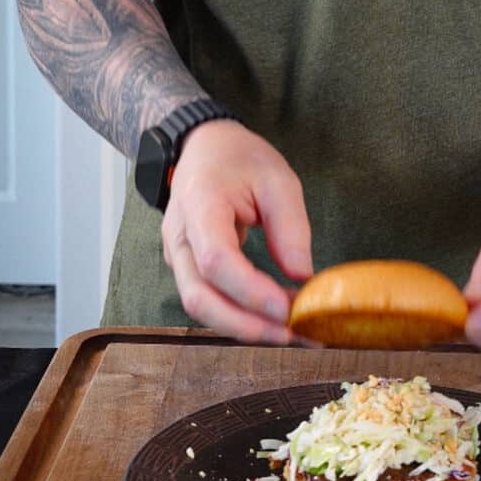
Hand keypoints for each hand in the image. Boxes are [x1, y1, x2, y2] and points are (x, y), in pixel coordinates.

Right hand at [161, 119, 313, 343]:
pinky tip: (271, 319)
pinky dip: (237, 315)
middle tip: (290, 333)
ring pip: (199, 306)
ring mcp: (177, 254)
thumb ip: (290, 227)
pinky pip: (207, 299)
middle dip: (245, 324)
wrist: (204, 147)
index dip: (249, 291)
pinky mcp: (186, 267)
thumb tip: (302, 277)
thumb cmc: (240, 159)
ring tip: (288, 331)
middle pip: (199, 296)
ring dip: (242, 326)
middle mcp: (180, 235)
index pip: (216, 259)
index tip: (286, 308)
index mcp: (200, 203)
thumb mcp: (278, 179)